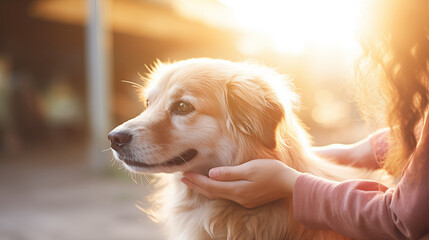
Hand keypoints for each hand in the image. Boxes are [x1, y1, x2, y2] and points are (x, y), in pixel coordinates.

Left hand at [181, 159, 300, 208]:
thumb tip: (212, 174)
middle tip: (183, 179)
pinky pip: (226, 195)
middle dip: (197, 185)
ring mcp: (244, 200)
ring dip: (204, 188)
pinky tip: (213, 186)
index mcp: (237, 190)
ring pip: (218, 195)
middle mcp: (238, 198)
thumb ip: (230, 173)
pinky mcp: (249, 199)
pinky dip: (215, 190)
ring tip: (193, 182)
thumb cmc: (272, 172)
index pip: (211, 186)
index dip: (197, 181)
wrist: (291, 185)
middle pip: (212, 192)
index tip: (184, 174)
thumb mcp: (250, 168)